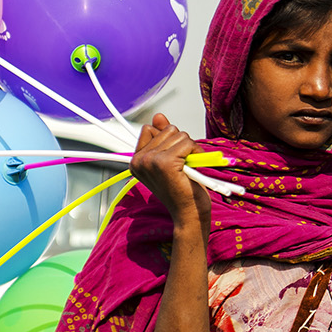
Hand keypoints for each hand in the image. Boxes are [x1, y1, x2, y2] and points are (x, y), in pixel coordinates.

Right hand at [130, 113, 209, 231]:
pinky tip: (194, 168)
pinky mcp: (165, 163)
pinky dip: (196, 152)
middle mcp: (139, 160)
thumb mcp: (171, 159)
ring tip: (189, 168)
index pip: (150, 129)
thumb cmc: (182, 190)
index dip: (168, 140)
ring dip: (190, 148)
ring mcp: (150, 160)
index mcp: (136, 160)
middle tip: (184, 165)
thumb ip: (163, 137)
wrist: (189, 215)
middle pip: (166, 129)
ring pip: (178, 134)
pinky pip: (187, 142)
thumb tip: (158, 116)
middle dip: (181, 143)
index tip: (174, 161)